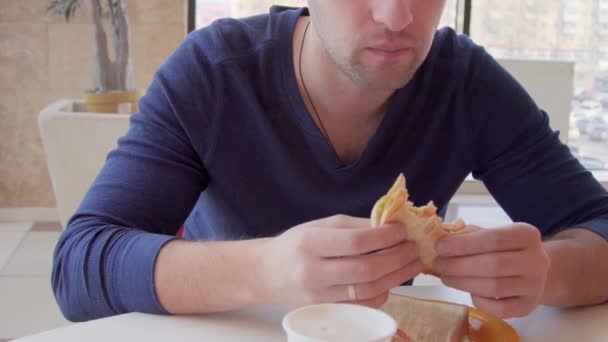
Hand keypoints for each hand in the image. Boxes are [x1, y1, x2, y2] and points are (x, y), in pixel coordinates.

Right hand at [259, 215, 421, 308]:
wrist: (265, 273)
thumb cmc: (295, 245)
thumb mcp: (319, 226)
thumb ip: (354, 226)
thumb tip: (390, 225)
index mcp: (310, 243)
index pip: (356, 241)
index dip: (385, 236)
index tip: (402, 231)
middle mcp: (313, 271)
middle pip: (366, 269)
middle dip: (398, 258)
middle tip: (414, 249)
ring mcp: (319, 296)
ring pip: (368, 290)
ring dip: (396, 277)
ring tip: (411, 264)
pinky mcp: (325, 311)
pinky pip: (362, 306)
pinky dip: (382, 294)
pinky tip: (391, 281)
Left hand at [434, 223, 549, 317]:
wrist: (531, 271)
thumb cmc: (504, 250)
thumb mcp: (490, 234)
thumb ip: (468, 235)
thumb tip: (441, 240)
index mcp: (527, 235)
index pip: (494, 238)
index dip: (464, 244)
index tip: (440, 246)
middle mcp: (537, 260)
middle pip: (493, 264)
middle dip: (459, 265)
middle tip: (439, 264)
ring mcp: (535, 286)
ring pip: (494, 287)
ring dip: (463, 283)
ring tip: (446, 277)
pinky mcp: (529, 307)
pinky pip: (499, 309)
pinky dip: (479, 301)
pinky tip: (469, 292)